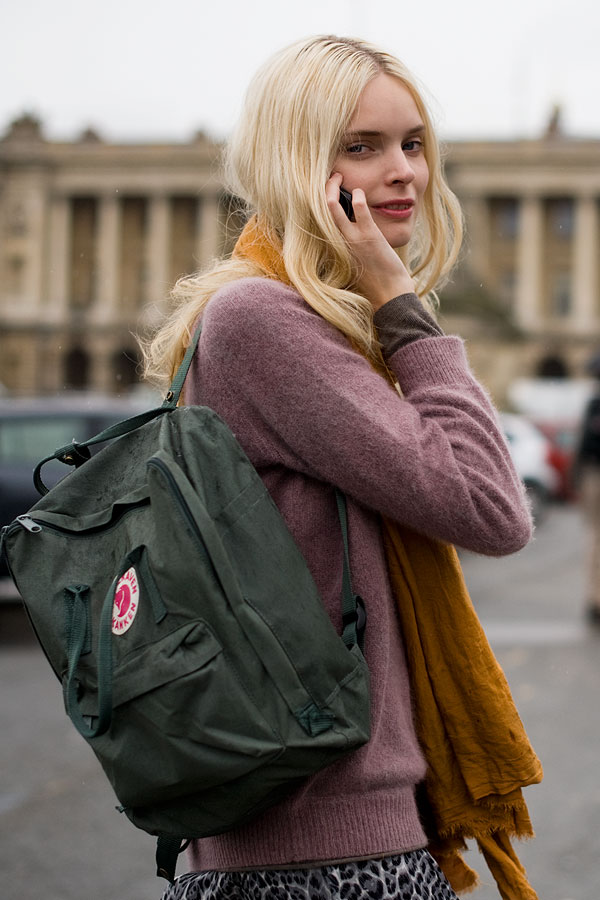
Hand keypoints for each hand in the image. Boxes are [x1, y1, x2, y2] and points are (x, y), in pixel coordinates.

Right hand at [326, 173, 415, 310]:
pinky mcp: (368, 236)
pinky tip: (361, 192)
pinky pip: (359, 209)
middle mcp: (338, 242)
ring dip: (334, 187)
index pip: (319, 220)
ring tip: (339, 178)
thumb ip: (349, 245)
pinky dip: (359, 196)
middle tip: (332, 177)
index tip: (326, 190)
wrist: (389, 293)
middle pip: (320, 210)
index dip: (319, 202)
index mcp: (334, 247)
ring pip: (332, 207)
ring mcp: (352, 238)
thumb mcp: (355, 261)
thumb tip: (351, 229)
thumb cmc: (375, 279)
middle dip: (323, 189)